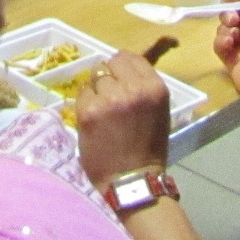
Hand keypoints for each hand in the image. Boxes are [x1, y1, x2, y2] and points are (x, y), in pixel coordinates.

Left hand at [75, 51, 172, 187]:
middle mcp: (133, 88)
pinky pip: (81, 94)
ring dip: (96, 90)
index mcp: (154, 88)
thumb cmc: (147, 149)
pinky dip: (85, 104)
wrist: (131, 182)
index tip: (119, 78)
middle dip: (109, 76)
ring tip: (102, 112)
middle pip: (111, 63)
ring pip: (94, 77)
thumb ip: (142, 88)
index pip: (132, 58)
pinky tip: (93, 120)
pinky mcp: (88, 111)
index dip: (123, 67)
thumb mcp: (157, 112)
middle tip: (109, 96)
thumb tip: (121, 69)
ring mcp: (109, 99)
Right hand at [213, 0, 239, 105]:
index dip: (238, 0)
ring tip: (233, 35)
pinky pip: (220, 47)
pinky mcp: (233, 62)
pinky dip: (221, 42)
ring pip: (225, 31)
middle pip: (234, 17)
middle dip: (229, 14)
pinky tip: (228, 43)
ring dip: (225, 29)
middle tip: (233, 19)